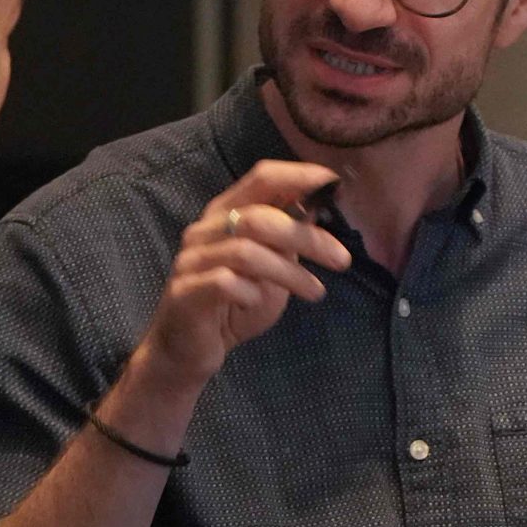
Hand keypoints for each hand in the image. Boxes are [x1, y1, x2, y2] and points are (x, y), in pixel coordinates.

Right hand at [135, 160, 352, 389]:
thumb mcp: (273, 267)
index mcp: (228, 215)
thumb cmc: (236, 304)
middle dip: (307, 237)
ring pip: (246, 252)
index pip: (261, 179)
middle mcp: (205, 230)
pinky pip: (225, 283)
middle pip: (259, 217)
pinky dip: (251, 293)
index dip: (297, 176)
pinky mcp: (185, 292)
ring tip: (316, 292)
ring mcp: (192, 260)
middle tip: (341, 260)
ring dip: (290, 272)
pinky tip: (258, 304)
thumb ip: (289, 238)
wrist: (191, 349)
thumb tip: (320, 208)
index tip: (333, 183)